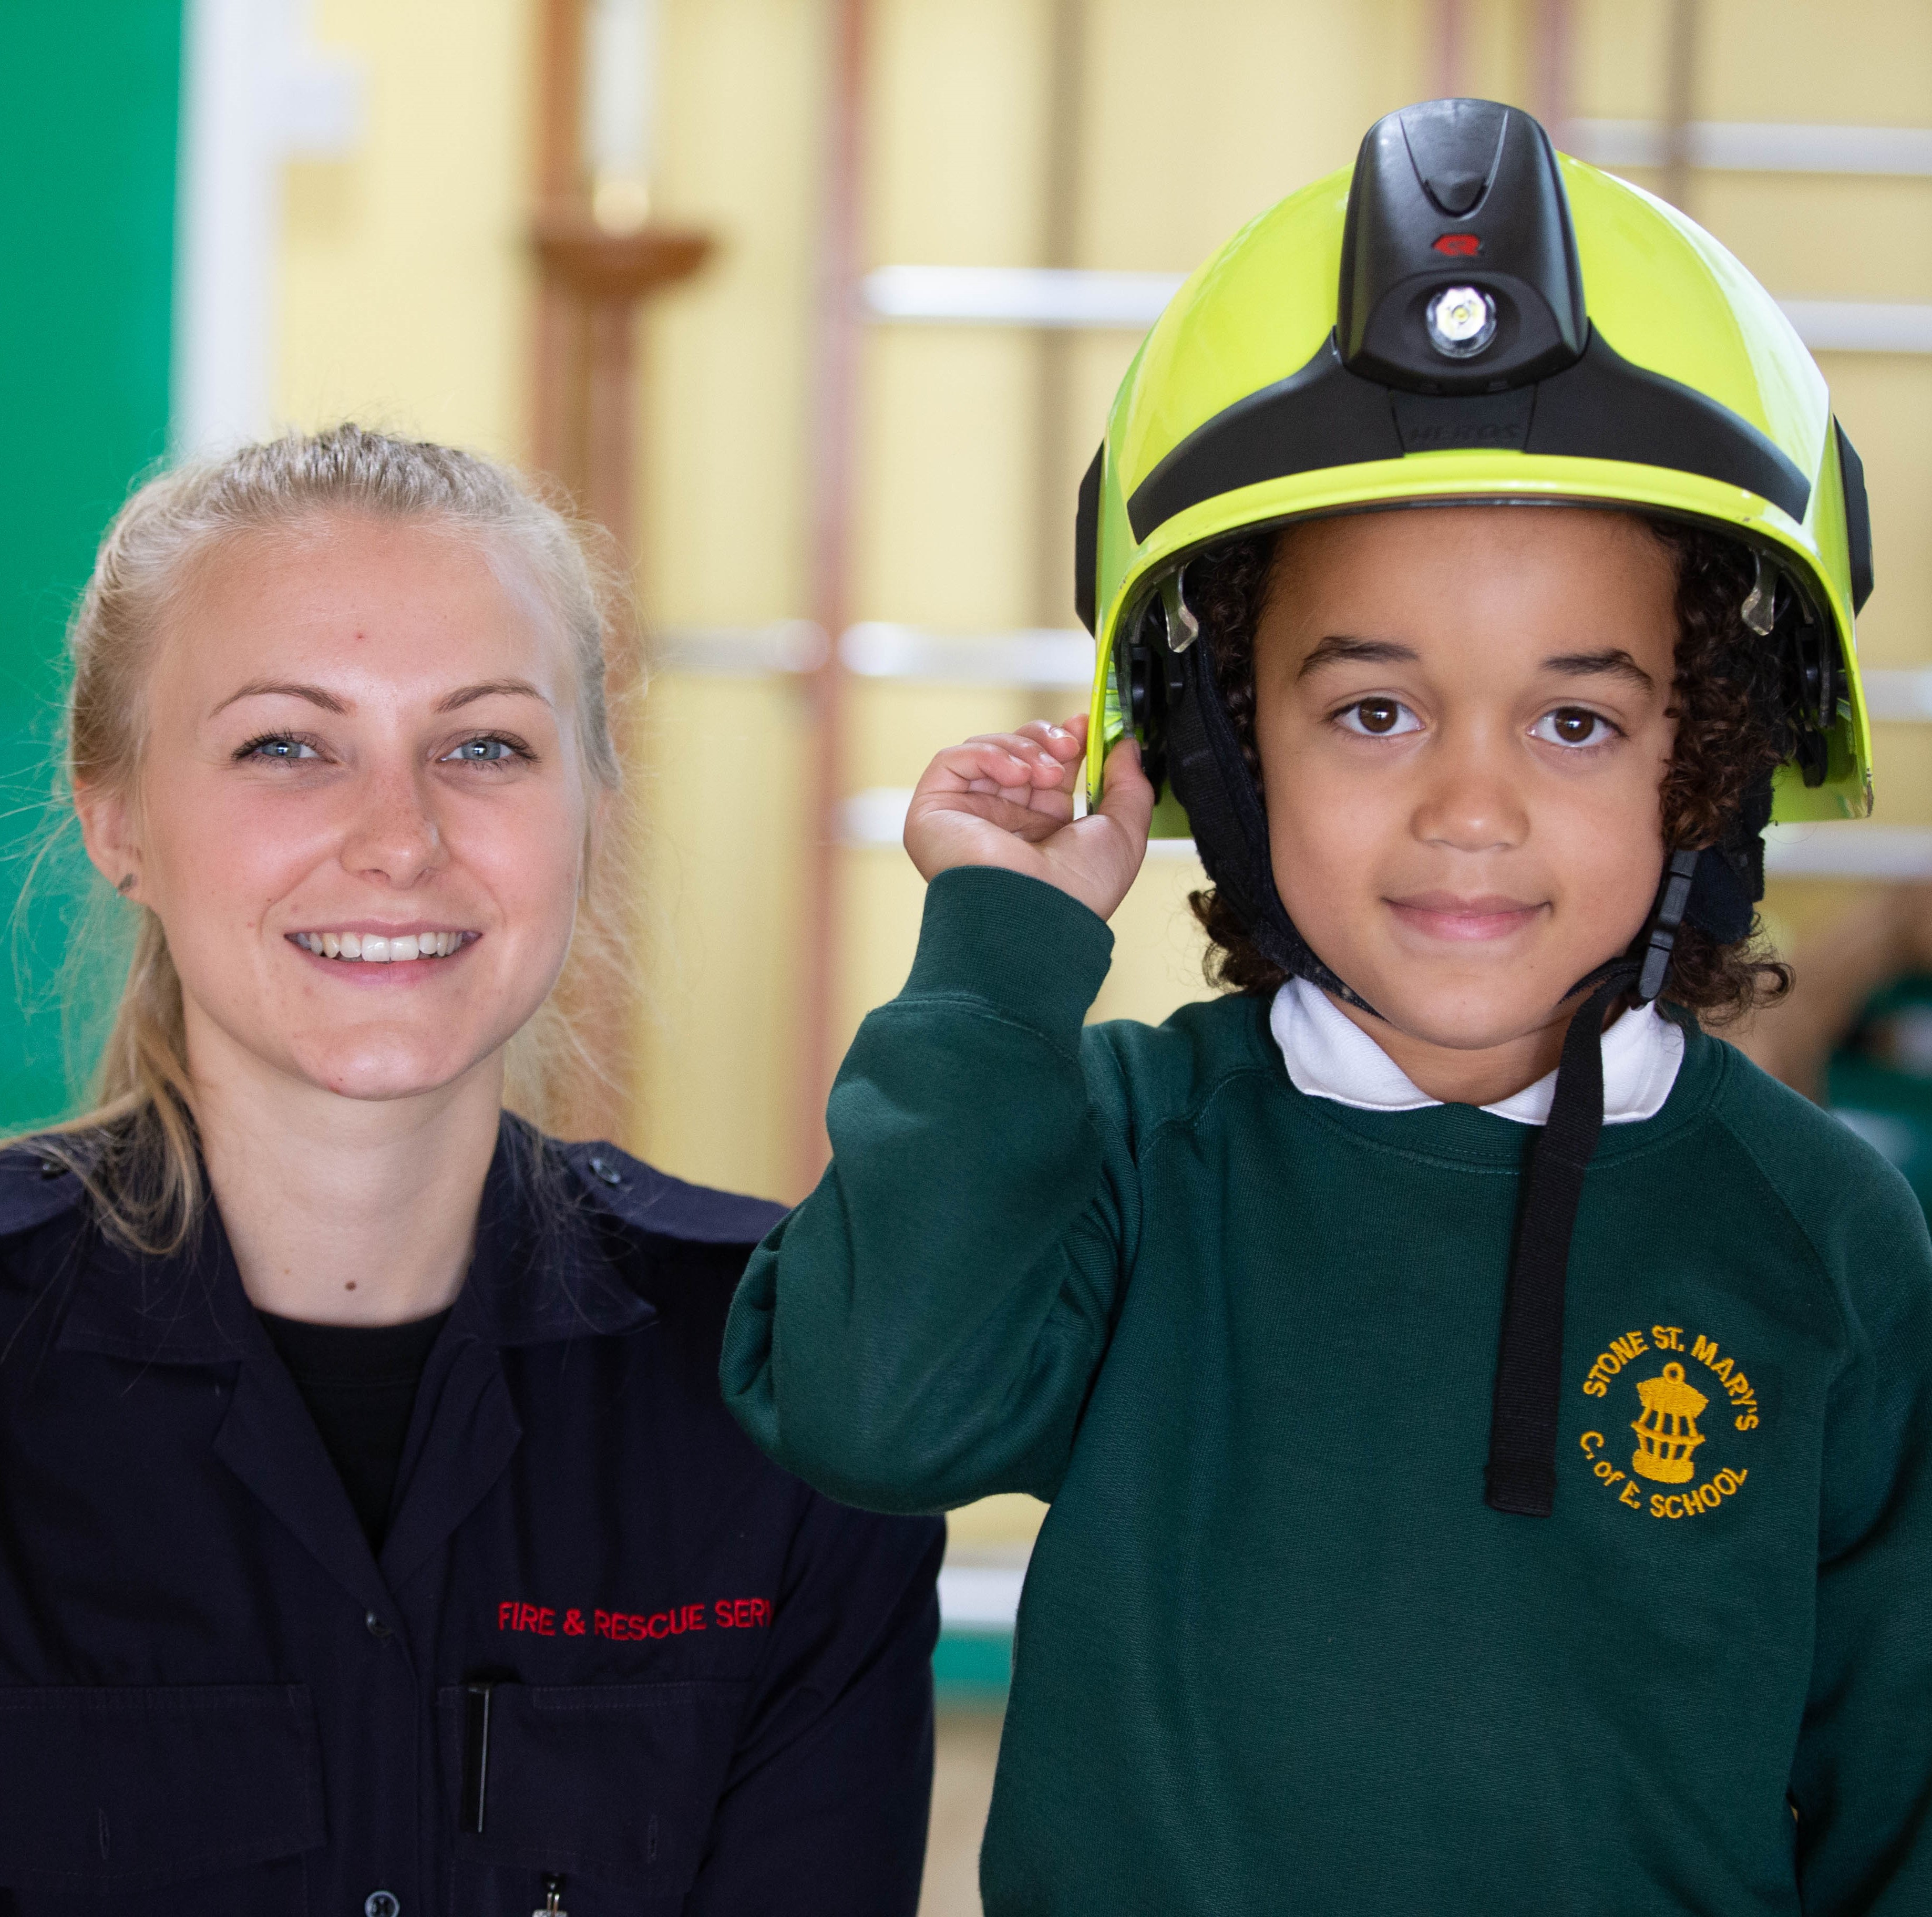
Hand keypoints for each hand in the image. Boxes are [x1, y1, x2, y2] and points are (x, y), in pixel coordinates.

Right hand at [903, 714, 1153, 921]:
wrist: (1035, 916)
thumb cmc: (1076, 891)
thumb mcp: (1124, 833)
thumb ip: (1129, 786)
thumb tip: (1126, 748)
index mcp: (1041, 830)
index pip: (1046, 767)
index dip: (1065, 740)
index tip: (1087, 724)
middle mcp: (1001, 820)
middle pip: (1015, 752)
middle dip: (1045, 738)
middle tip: (1070, 746)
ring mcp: (966, 815)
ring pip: (985, 751)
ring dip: (1023, 748)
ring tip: (1046, 773)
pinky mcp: (933, 810)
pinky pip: (951, 760)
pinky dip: (987, 754)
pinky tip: (1015, 776)